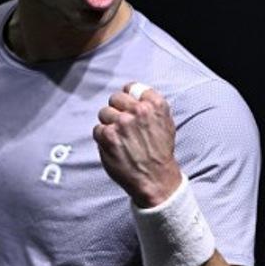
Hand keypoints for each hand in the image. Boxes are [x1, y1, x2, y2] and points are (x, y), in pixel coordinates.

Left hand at [93, 82, 183, 207]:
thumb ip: (153, 105)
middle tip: (122, 126)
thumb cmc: (160, 152)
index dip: (128, 97)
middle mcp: (139, 110)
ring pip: (104, 113)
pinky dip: (103, 138)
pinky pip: (97, 129)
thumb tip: (135, 91)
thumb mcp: (167, 123)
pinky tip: (114, 147)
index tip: (128, 107)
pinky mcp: (108, 135)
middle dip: (117, 110)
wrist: (155, 178)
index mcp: (155, 104)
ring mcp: (122, 122)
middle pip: (115, 98)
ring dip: (108, 124)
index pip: (132, 87)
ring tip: (119, 138)